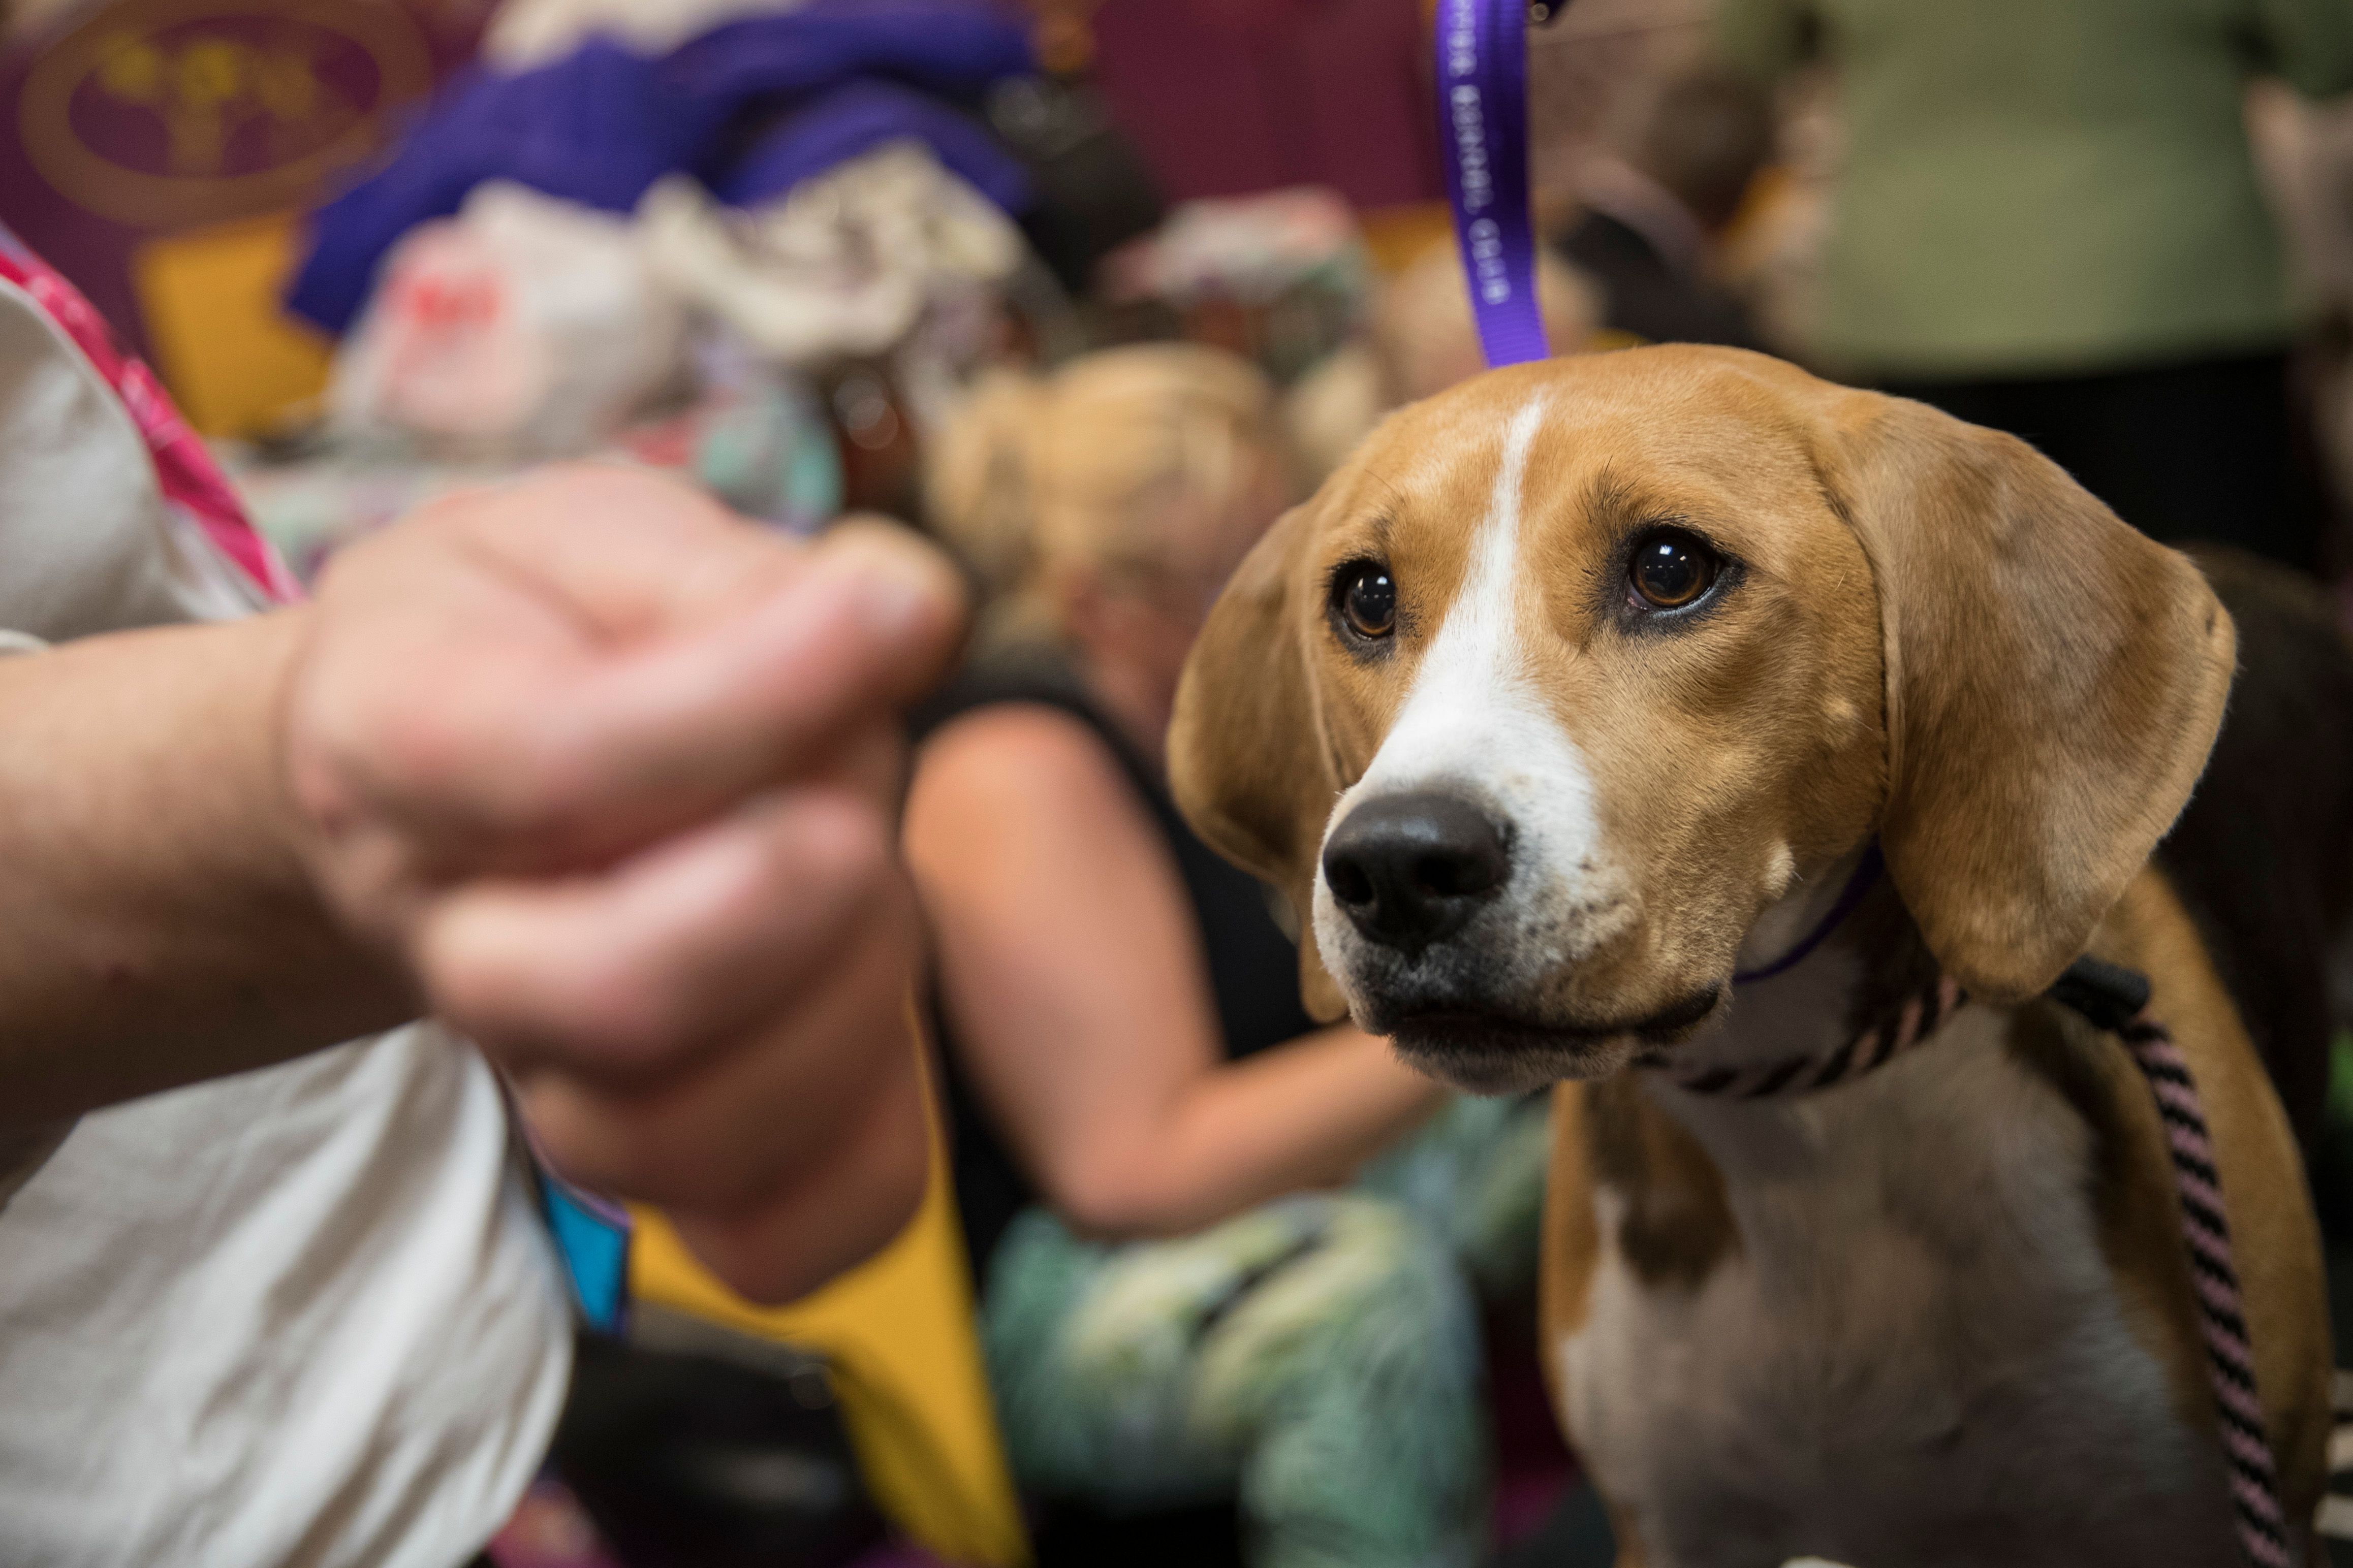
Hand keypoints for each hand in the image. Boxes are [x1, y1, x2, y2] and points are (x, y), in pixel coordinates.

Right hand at [281, 465, 965, 1299]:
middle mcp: (457, 939)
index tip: (895, 610)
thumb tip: (903, 611)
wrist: (445, 777)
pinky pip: (776, 1236)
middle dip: (781, 898)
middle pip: (601, 998)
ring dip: (841, 1004)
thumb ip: (728, 576)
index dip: (746, 698)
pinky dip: (864, 1156)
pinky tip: (877, 1021)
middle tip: (853, 807)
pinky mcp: (668, 1155)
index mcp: (400, 745)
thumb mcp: (594, 542)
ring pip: (687, 1133)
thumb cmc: (535, 641)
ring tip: (860, 875)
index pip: (549, 760)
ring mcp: (552, 1074)